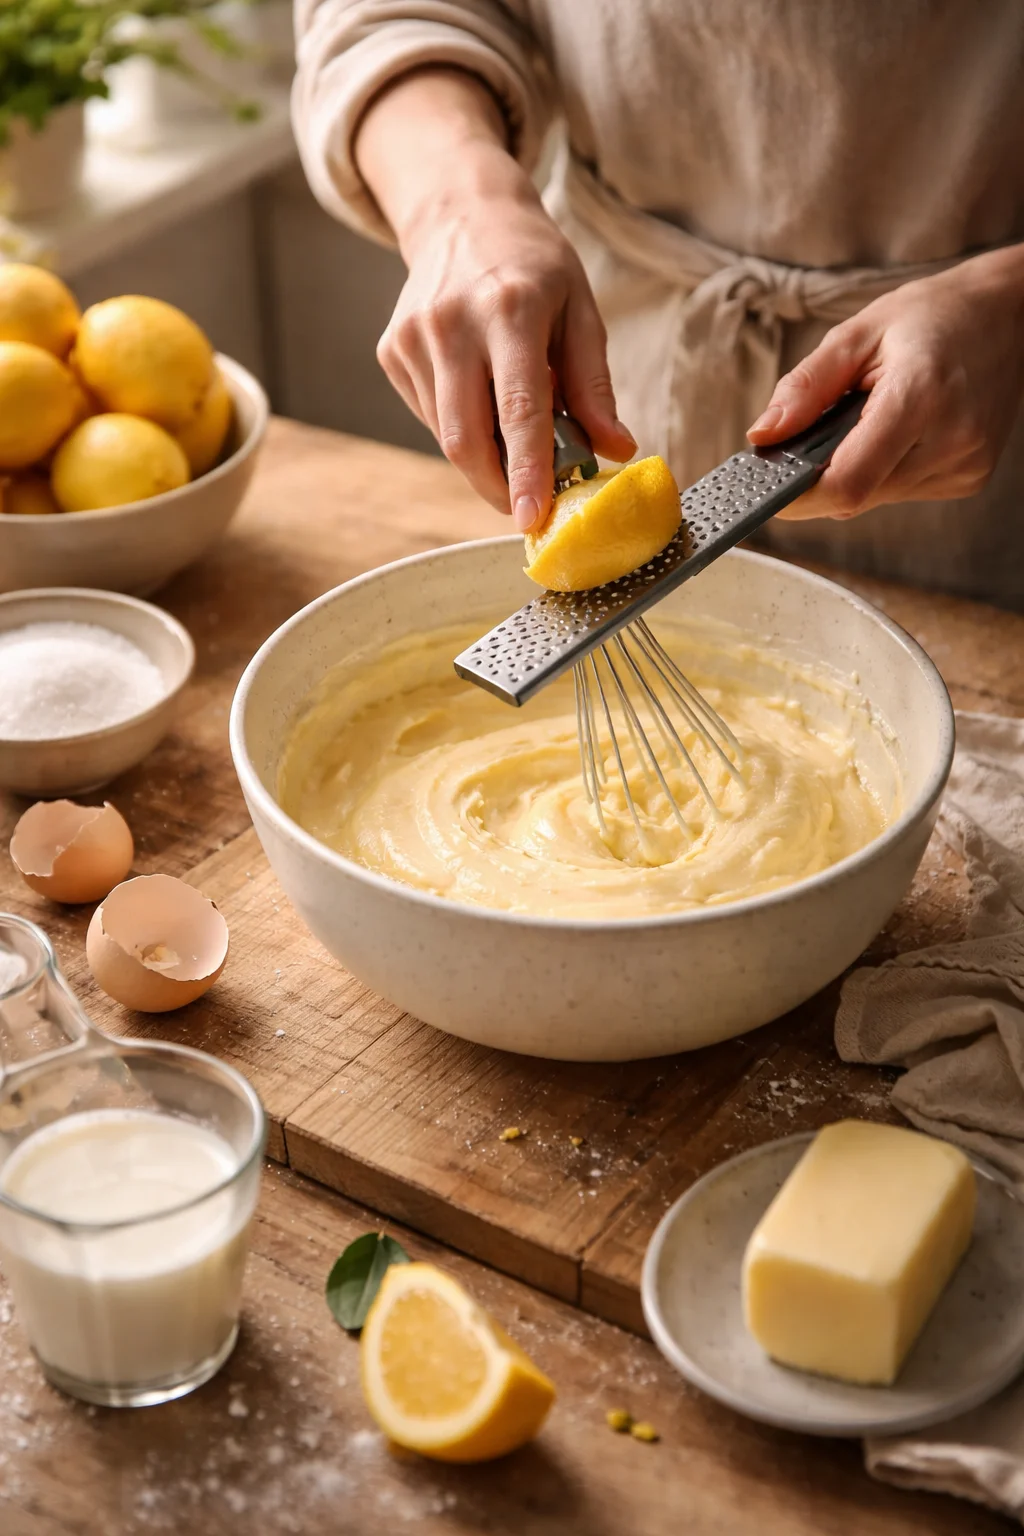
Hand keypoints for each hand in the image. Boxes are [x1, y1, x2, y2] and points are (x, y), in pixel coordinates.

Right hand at [355, 69, 633, 529]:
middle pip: (467, 440)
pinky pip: (430, 417)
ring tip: (514, 439)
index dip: (525, 473)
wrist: (463, 213)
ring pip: (446, 437)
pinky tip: (480, 398)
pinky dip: (462, 428)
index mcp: (510, 309)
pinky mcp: (391, 351)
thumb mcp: (580, 311)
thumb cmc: (533, 266)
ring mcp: (413, 338)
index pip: (518, 411)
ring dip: (485, 458)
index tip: (531, 519)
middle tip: (527, 507)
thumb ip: (594, 385)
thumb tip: (615, 449)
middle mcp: (451, 324)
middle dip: (498, 488)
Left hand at [746, 244, 1023, 520]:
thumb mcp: (857, 334)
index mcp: (921, 396)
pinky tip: (893, 434)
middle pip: (856, 497)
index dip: (798, 494)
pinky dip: (881, 471)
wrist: (1006, 316)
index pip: (848, 481)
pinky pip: (900, 492)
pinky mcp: (968, 479)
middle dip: (818, 479)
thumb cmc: (930, 317)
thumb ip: (805, 387)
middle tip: (806, 440)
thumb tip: (762, 436)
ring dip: (852, 473)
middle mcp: (951, 440)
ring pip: (875, 499)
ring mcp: (965, 465)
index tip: (766, 484)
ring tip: (862, 423)